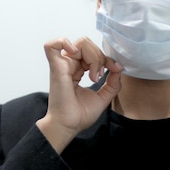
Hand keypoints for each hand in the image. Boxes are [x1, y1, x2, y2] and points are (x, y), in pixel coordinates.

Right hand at [36, 37, 122, 153]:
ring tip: (93, 76)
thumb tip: (118, 68)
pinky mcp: (56, 68)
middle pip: (87, 44)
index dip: (107, 58)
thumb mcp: (103, 97)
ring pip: (80, 43)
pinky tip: (75, 55)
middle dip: (99, 57)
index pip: (93, 52)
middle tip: (98, 76)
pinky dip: (63, 43)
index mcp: (77, 70)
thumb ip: (112, 83)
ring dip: (93, 57)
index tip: (115, 69)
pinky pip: (51, 46)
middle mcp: (69, 65)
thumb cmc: (80, 115)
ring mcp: (62, 65)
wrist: (69, 126)